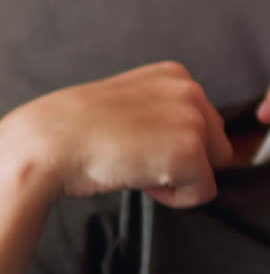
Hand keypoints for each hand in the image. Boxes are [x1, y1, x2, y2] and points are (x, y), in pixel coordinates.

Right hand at [4, 62, 233, 208]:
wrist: (51, 141)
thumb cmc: (81, 129)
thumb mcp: (132, 102)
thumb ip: (165, 112)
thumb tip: (192, 143)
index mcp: (176, 75)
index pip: (204, 124)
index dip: (170, 144)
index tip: (136, 141)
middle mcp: (191, 90)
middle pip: (216, 147)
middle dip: (183, 161)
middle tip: (136, 156)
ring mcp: (193, 119)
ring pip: (210, 170)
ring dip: (177, 179)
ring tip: (136, 164)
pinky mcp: (190, 151)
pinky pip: (202, 193)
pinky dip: (173, 198)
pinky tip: (139, 177)